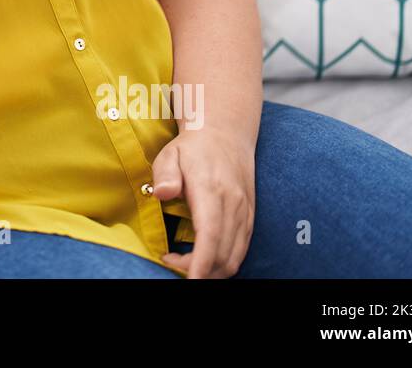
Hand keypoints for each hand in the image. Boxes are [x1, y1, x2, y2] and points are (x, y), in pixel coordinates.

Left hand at [150, 125, 255, 278]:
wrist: (226, 132)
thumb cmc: (193, 147)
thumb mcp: (170, 153)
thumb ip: (164, 173)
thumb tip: (162, 193)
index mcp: (212, 191)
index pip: (210, 236)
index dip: (200, 263)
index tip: (189, 279)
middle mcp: (233, 205)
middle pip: (223, 255)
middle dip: (199, 271)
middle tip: (172, 263)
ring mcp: (245, 212)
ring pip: (235, 257)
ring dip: (212, 270)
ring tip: (185, 263)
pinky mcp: (250, 217)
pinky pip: (241, 250)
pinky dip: (224, 262)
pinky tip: (204, 258)